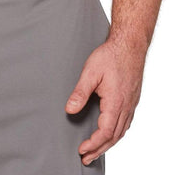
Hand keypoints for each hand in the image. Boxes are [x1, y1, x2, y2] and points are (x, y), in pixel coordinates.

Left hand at [65, 39, 144, 165]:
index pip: (105, 132)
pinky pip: (126, 123)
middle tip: (86, 158)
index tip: (82, 150)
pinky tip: (110, 134)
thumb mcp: (90, 72)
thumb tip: (70, 109)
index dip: (93, 143)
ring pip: (121, 132)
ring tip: (96, 150)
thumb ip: (80, 92)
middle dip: (99, 149)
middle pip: (114, 136)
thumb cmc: (111, 55)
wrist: (130, 44)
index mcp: (116, 102)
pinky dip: (117, 133)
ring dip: (108, 144)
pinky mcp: (132, 99)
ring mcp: (131, 104)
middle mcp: (126, 106)